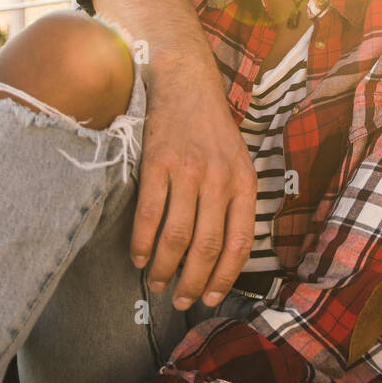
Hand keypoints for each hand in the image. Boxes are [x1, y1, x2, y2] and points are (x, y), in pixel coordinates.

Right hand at [92, 0, 255, 310]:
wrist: (185, 82)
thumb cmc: (212, 128)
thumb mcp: (239, 160)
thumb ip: (237, 200)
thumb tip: (228, 252)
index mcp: (243, 182)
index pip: (240, 241)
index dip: (225, 275)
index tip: (212, 296)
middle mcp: (218, 179)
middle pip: (205, 246)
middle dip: (193, 282)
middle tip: (180, 300)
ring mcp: (187, 171)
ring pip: (176, 236)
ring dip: (164, 268)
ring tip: (155, 283)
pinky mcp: (157, 163)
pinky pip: (148, 214)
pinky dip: (141, 242)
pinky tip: (137, 256)